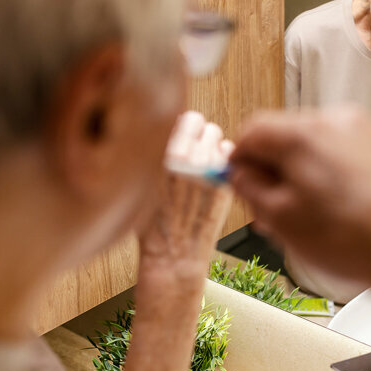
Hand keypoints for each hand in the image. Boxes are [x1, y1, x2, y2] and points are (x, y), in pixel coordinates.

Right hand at [138, 111, 232, 280]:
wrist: (173, 252)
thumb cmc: (154, 219)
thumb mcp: (141, 180)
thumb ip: (155, 150)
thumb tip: (172, 126)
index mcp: (157, 152)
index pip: (179, 118)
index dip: (180, 129)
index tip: (179, 141)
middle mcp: (181, 154)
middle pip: (198, 121)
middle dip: (196, 132)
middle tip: (192, 151)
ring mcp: (204, 165)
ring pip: (215, 134)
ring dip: (209, 143)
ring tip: (203, 163)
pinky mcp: (223, 178)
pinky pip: (229, 153)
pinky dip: (225, 158)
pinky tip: (214, 174)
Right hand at [228, 106, 370, 292]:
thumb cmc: (356, 239)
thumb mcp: (282, 221)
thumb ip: (250, 189)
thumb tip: (240, 173)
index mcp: (303, 132)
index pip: (252, 130)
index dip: (239, 160)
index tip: (239, 184)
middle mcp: (337, 121)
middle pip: (287, 136)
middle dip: (275, 171)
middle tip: (274, 213)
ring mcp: (369, 133)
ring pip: (320, 148)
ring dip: (307, 177)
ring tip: (314, 222)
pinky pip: (350, 157)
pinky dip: (339, 179)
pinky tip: (345, 216)